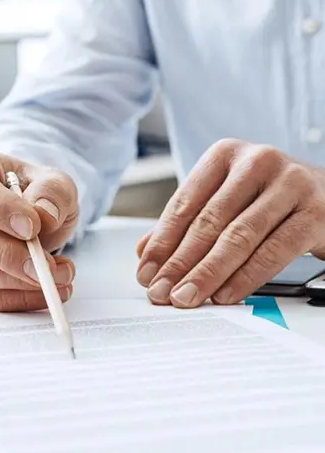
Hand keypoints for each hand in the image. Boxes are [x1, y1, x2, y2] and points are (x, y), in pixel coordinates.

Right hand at [0, 146, 78, 311]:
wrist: (25, 213)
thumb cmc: (32, 192)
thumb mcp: (54, 181)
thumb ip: (53, 192)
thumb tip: (44, 215)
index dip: (0, 209)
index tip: (32, 227)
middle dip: (9, 255)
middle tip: (47, 266)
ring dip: (17, 281)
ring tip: (59, 276)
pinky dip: (16, 298)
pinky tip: (46, 291)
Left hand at [136, 139, 324, 307]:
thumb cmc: (268, 198)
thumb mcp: (224, 199)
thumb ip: (186, 222)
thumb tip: (145, 253)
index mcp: (225, 154)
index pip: (184, 203)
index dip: (162, 242)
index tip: (146, 272)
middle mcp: (257, 162)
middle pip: (208, 221)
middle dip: (179, 263)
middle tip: (161, 291)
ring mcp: (290, 184)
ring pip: (239, 237)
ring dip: (207, 273)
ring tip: (186, 297)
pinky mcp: (316, 212)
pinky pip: (274, 251)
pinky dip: (245, 277)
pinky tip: (225, 295)